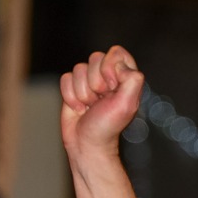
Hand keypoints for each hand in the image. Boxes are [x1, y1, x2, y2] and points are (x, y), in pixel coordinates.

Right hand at [59, 46, 144, 162]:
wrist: (87, 145)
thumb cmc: (108, 127)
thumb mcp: (127, 104)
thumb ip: (132, 79)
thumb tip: (119, 64)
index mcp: (126, 78)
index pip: (117, 53)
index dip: (111, 67)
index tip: (112, 87)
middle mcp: (108, 77)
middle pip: (95, 58)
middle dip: (96, 83)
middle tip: (101, 101)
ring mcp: (89, 82)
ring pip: (79, 69)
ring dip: (83, 92)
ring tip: (90, 107)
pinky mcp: (73, 88)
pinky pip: (65, 78)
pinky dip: (70, 96)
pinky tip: (79, 109)